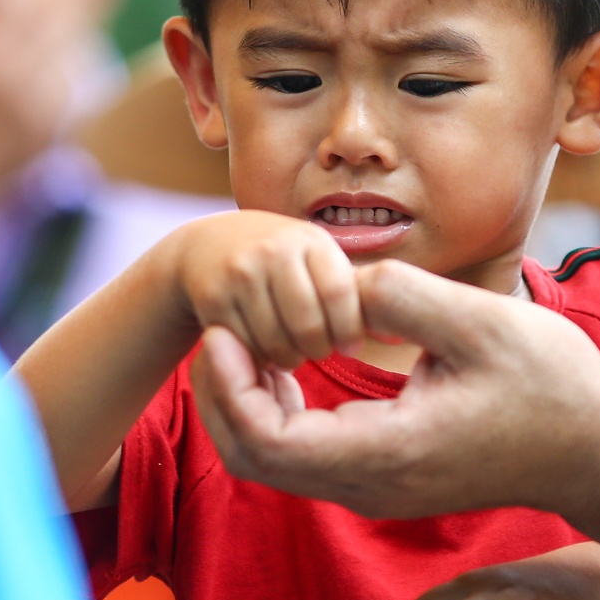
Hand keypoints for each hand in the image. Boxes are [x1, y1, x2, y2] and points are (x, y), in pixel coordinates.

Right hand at [172, 211, 362, 369]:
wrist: (206, 245)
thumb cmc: (278, 260)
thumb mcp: (313, 257)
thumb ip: (349, 289)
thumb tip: (393, 334)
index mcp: (310, 240)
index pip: (340, 293)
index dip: (349, 329)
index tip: (350, 346)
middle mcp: (274, 251)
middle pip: (309, 325)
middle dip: (318, 350)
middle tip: (317, 352)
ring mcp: (241, 273)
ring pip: (277, 343)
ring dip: (289, 359)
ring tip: (292, 353)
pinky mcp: (213, 297)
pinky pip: (246, 348)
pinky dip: (258, 359)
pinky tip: (263, 350)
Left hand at [191, 259, 599, 526]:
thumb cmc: (554, 388)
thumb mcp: (483, 322)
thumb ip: (402, 295)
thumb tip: (340, 283)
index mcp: (383, 454)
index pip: (264, 440)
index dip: (227, 386)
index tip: (223, 329)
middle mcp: (370, 487)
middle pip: (253, 462)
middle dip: (220, 397)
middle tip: (217, 330)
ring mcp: (379, 491)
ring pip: (276, 465)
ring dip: (247, 405)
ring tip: (248, 337)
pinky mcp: (390, 482)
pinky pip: (308, 459)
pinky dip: (280, 414)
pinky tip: (292, 361)